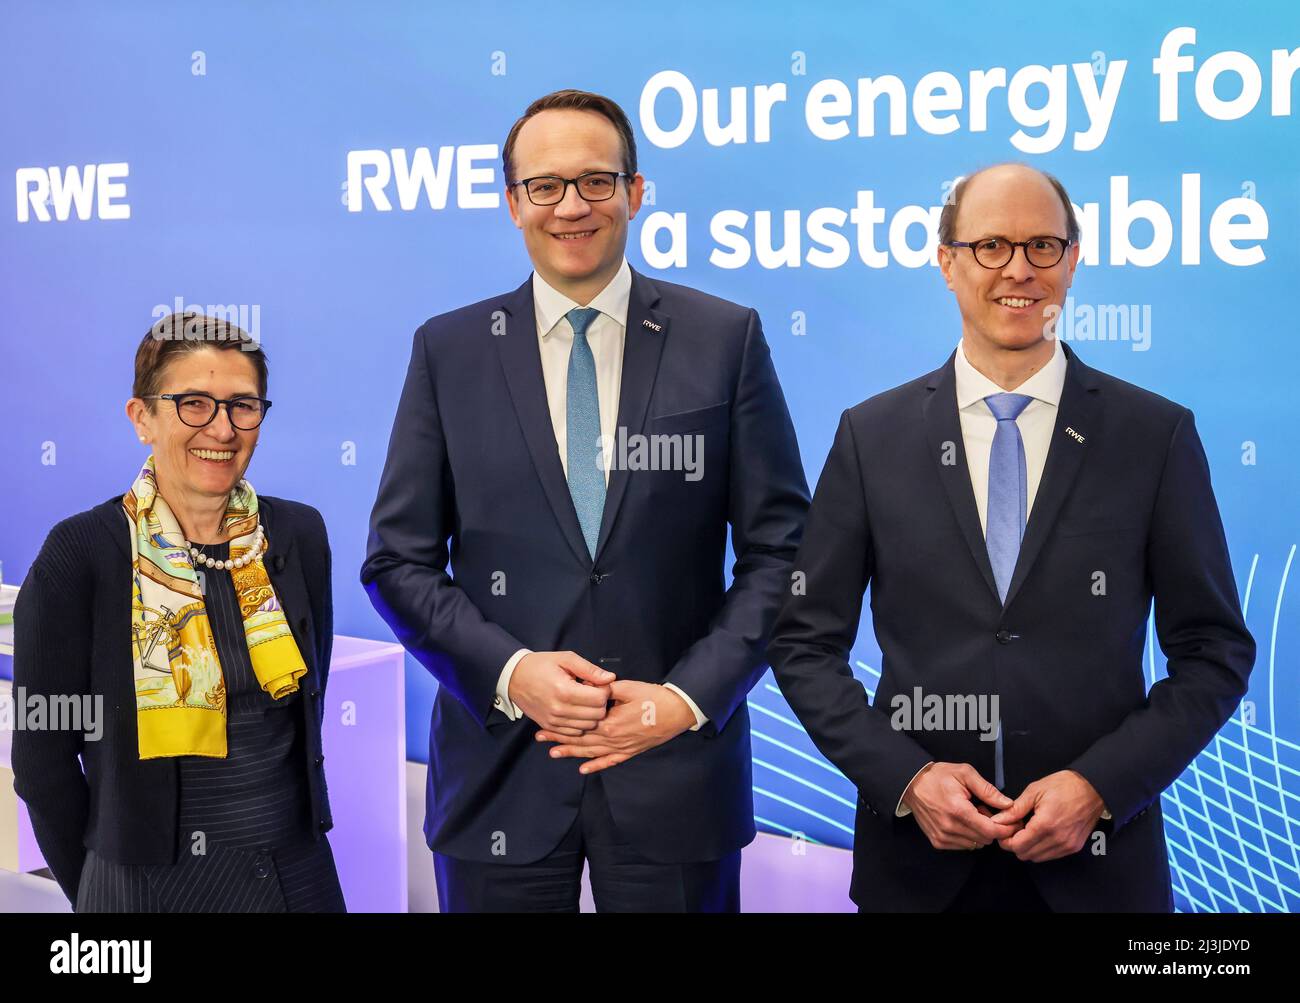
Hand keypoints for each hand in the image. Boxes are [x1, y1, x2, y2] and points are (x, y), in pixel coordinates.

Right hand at [508, 651, 613, 735]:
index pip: (600, 699)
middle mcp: (559, 710)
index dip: (605, 690)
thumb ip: (589, 669)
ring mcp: (554, 721)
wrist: (514, 677)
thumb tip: (610, 678)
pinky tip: (575, 710)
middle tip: (591, 691)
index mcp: (565, 691)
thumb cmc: (540, 665)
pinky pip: (575, 732)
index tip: (598, 683)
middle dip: (600, 703)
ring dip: (591, 714)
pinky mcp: (550, 727)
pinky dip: (580, 723)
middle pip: (597, 715)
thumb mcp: (566, 659)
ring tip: (582, 700)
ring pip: (588, 726)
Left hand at [534, 679, 695, 773]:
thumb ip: (605, 690)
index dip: (561, 725)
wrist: (678, 712)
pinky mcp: (630, 751)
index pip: (578, 725)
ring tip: (553, 753)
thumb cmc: (654, 698)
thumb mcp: (628, 688)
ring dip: (572, 753)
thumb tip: (588, 687)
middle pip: (581, 740)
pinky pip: (610, 761)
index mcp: (610, 723)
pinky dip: (596, 766)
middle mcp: (613, 739)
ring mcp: (622, 747)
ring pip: (592, 753)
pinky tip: (583, 769)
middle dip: (559, 739)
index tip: (545, 722)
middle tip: (540, 738)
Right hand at [901, 762, 1020, 850]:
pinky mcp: (938, 841)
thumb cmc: (938, 776)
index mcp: (959, 810)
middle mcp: (950, 827)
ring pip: (976, 845)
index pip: (991, 831)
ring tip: (972, 814)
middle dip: (992, 827)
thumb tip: (1008, 804)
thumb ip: (988, 790)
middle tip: (984, 810)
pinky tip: (962, 821)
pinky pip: (963, 846)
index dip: (1006, 828)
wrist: (912, 783)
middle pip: (985, 839)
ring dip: (979, 832)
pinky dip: (968, 836)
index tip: (1011, 822)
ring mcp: (942, 837)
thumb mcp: (965, 774)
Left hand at [991, 770, 1105, 861]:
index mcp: (1045, 824)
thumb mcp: (1035, 791)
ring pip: (1038, 858)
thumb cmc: (1064, 786)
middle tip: (1016, 828)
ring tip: (1029, 829)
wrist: (1092, 788)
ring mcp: (1067, 845)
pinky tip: (1040, 833)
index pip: (1017, 846)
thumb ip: (1015, 809)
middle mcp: (1057, 839)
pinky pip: (1051, 855)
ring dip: (1029, 847)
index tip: (1004, 830)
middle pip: (1025, 855)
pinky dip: (1041, 848)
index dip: (1006, 840)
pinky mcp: (1074, 847)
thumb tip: (999, 819)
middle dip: (1015, 844)